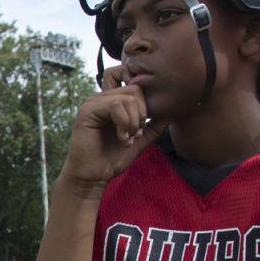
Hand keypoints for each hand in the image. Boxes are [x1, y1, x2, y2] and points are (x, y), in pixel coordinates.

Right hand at [62, 74, 158, 190]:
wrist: (94, 176)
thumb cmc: (112, 158)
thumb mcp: (140, 140)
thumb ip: (153, 125)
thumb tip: (172, 111)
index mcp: (112, 101)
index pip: (135, 84)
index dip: (144, 101)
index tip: (141, 125)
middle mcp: (102, 98)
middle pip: (136, 89)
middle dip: (142, 114)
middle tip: (135, 133)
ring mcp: (93, 102)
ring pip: (128, 98)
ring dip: (133, 121)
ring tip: (127, 138)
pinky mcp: (87, 110)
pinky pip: (115, 106)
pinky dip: (124, 124)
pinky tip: (121, 138)